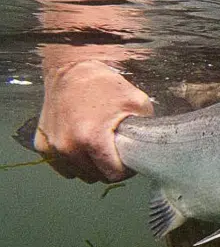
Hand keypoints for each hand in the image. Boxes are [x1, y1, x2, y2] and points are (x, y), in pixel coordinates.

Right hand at [34, 60, 153, 182]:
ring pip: (79, 174)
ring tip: (98, 145)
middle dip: (109, 166)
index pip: (114, 174)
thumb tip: (151, 147)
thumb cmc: (104, 84)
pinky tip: (81, 144)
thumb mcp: (137, 102)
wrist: (70, 69)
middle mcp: (68, 147)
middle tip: (114, 149)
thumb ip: (146, 129)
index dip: (126, 169)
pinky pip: (62, 166)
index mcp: (92, 139)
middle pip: (97, 176)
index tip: (128, 159)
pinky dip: (73, 160)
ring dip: (90, 165)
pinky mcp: (41, 145)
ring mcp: (52, 147)